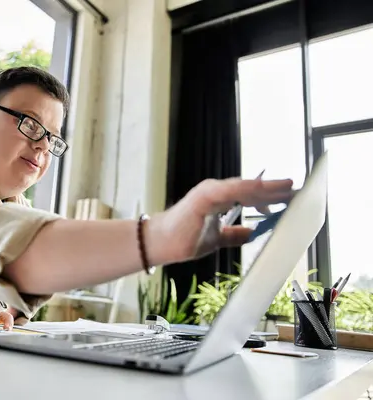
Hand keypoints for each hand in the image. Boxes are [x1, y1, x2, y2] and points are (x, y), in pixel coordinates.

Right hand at [147, 177, 293, 262]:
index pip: (250, 195)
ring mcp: (210, 191)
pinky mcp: (204, 195)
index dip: (272, 196)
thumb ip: (234, 234)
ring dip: (267, 187)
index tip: (292, 199)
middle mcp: (217, 191)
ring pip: (245, 187)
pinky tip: (264, 190)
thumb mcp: (217, 238)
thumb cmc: (184, 238)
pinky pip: (231, 191)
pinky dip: (248, 189)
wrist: (162, 243)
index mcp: (220, 199)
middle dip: (276, 190)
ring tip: (287, 187)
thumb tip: (252, 234)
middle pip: (252, 188)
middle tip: (298, 190)